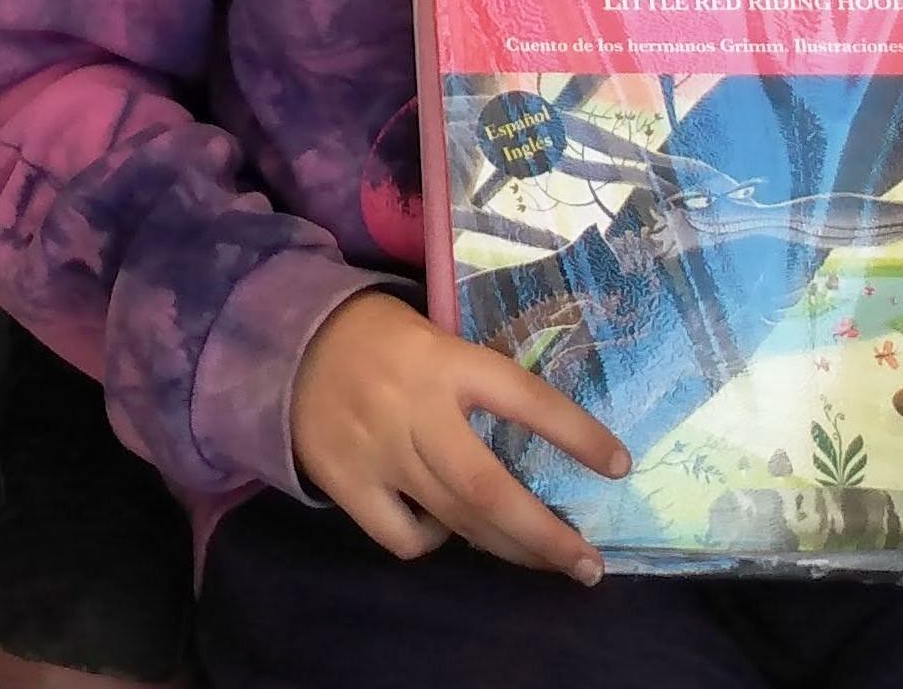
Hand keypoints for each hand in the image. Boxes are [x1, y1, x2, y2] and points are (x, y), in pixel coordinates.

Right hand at [290, 290, 626, 579]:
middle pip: (490, 489)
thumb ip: (474, 382)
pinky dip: (433, 541)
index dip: (577, 435)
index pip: (525, 399)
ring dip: (509, 549)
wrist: (282, 339)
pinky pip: (403, 535)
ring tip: (544, 562)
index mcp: (444, 361)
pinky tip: (442, 528)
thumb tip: (539, 444)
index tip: (620, 466)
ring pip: (456, 520)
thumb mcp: (432, 336)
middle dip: (547, 536)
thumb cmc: (377, 336)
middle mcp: (414, 408)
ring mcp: (377, 450)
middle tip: (589, 566)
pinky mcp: (345, 480)